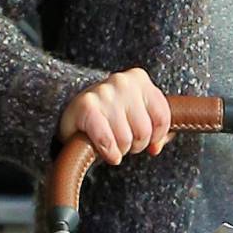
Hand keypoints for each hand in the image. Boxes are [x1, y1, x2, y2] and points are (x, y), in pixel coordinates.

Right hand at [57, 68, 171, 166]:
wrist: (70, 111)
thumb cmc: (108, 115)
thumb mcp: (136, 115)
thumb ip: (155, 128)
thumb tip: (157, 146)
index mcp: (139, 79)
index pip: (162, 118)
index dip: (156, 137)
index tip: (147, 141)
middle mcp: (123, 81)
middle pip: (144, 131)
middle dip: (135, 145)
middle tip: (123, 142)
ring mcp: (104, 92)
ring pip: (126, 139)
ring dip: (120, 150)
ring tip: (112, 144)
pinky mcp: (87, 106)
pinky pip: (107, 140)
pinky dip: (108, 153)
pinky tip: (107, 153)